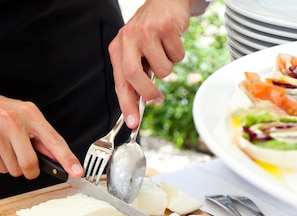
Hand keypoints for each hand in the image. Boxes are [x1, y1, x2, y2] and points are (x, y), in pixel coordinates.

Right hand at [0, 90, 82, 178]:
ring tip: (6, 147)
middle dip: (30, 170)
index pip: (53, 140)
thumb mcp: (26, 117)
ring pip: (14, 169)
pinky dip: (0, 164)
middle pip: (30, 163)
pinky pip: (0, 169)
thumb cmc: (2, 113)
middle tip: (26, 164)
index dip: (67, 158)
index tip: (77, 171)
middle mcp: (13, 121)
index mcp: (30, 114)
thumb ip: (42, 138)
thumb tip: (59, 160)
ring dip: (13, 165)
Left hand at [108, 0, 194, 128]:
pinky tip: (172, 41)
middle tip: (157, 99)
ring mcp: (146, 32)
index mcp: (118, 49)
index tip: (132, 122)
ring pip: (163, 69)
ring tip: (164, 52)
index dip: (126, 104)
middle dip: (148, 92)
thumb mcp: (136, 51)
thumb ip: (135, 74)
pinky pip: (177, 56)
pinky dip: (178, 54)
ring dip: (168, 67)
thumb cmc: (150, 32)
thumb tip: (139, 103)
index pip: (120, 82)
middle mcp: (128, 39)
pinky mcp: (165, 27)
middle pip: (134, 76)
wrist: (165, 1)